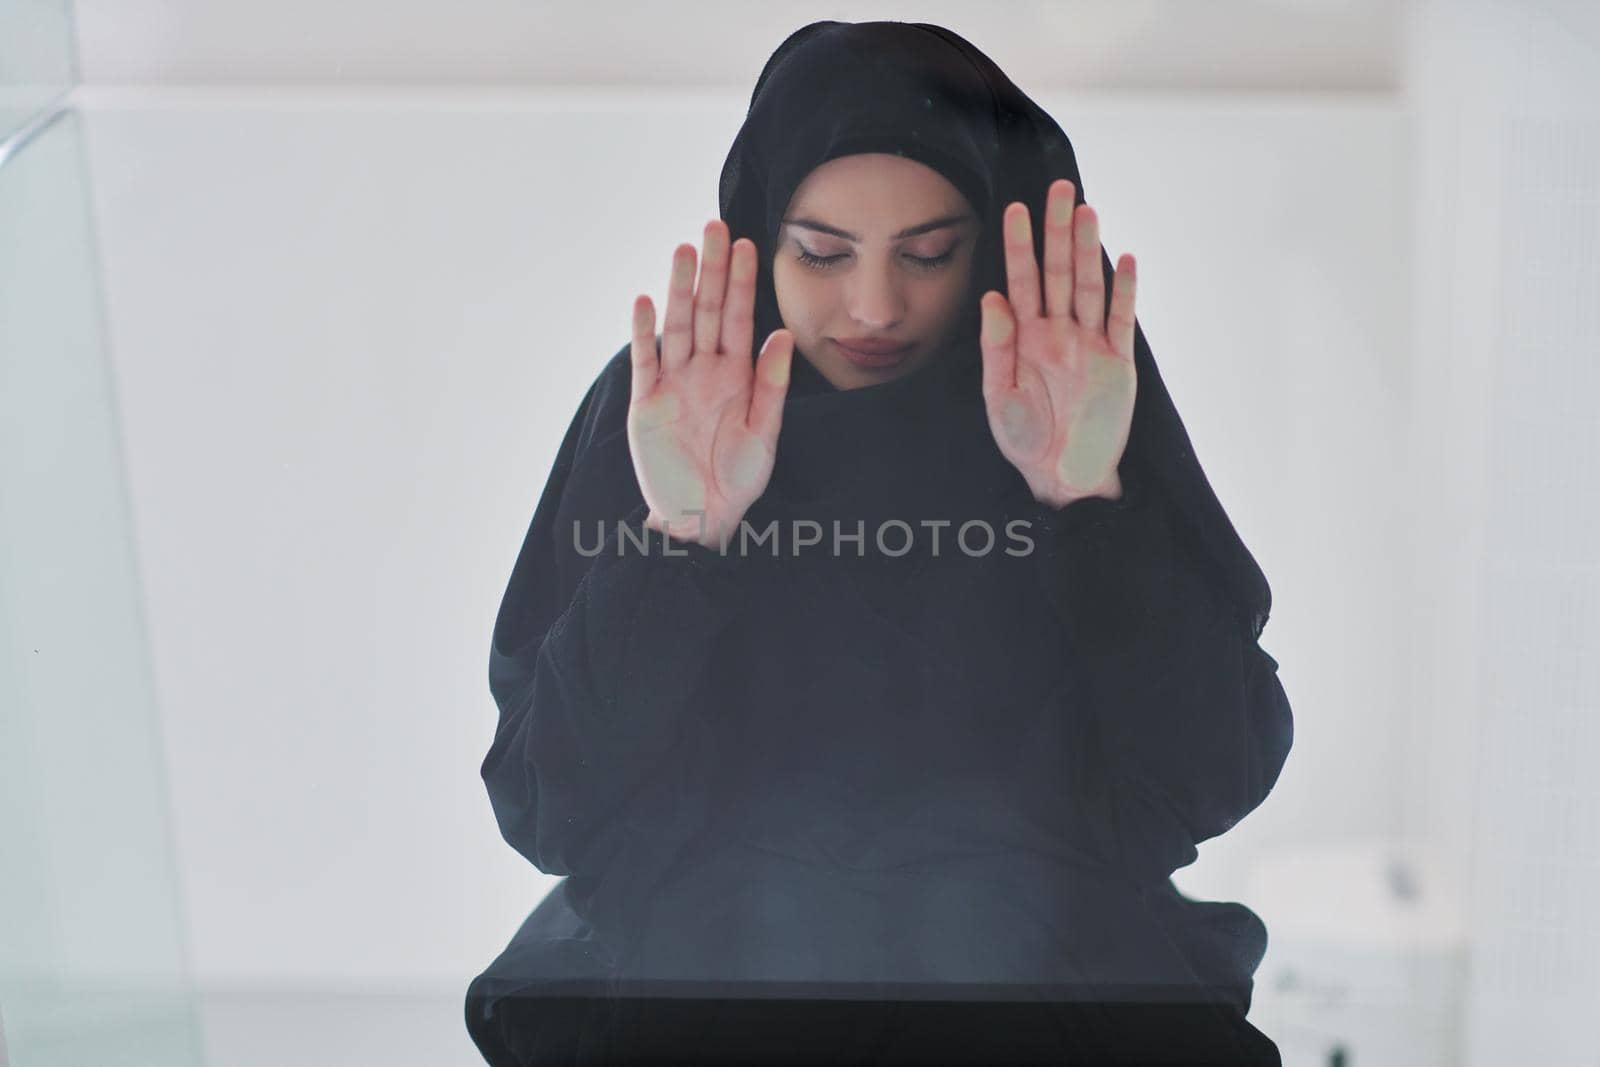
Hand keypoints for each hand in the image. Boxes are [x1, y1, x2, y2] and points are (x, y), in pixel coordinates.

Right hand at [628, 220, 793, 547]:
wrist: (701, 518)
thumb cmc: (738, 479)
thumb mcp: (765, 432)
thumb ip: (772, 384)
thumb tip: (782, 334)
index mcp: (736, 374)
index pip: (738, 318)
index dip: (741, 282)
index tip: (748, 244)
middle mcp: (703, 371)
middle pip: (705, 310)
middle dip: (711, 270)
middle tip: (714, 226)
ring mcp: (673, 383)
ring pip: (676, 326)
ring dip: (678, 288)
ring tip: (683, 251)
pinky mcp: (646, 403)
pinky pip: (645, 361)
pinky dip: (644, 332)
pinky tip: (646, 300)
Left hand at [978, 179, 1137, 507]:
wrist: (1063, 476)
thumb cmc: (1025, 440)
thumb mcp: (1000, 397)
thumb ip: (997, 348)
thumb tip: (993, 297)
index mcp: (1025, 337)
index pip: (1021, 281)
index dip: (1019, 246)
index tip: (1016, 210)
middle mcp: (1058, 332)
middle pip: (1059, 271)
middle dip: (1058, 231)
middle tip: (1060, 188)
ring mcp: (1090, 343)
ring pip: (1089, 287)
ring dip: (1089, 249)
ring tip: (1088, 210)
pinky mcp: (1118, 362)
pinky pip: (1121, 320)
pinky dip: (1124, 290)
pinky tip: (1125, 259)